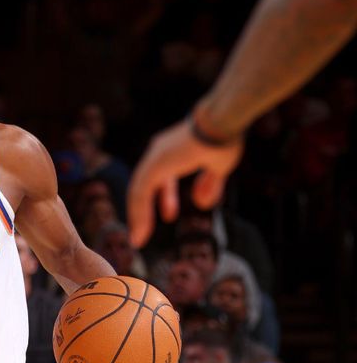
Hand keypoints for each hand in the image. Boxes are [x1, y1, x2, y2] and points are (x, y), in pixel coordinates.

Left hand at [127, 118, 242, 247]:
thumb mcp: (218, 167)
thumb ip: (210, 184)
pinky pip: (140, 194)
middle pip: (144, 187)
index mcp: (171, 152)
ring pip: (138, 193)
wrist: (223, 122)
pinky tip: (141, 231)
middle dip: (144, 210)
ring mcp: (154, 158)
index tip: (169, 215)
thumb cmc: (224, 138)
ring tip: (138, 240)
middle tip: (143, 233)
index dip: (164, 197)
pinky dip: (139, 214)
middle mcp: (158, 153)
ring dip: (137, 217)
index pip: (160, 178)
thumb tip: (202, 202)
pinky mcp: (154, 165)